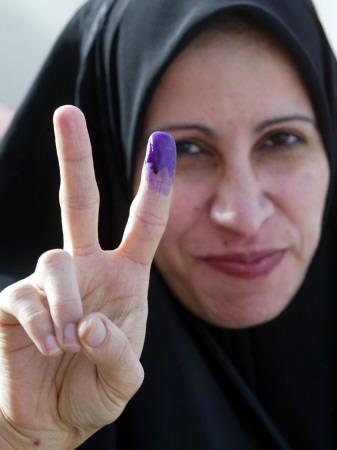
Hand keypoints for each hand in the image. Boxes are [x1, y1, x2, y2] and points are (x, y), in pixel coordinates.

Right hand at [0, 106, 175, 448]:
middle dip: (75, 157)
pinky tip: (50, 346)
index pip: (143, 224)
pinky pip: (27, 296)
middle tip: (67, 112)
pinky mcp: (15, 301)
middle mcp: (88, 267)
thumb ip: (118, 353)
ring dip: (66, 300)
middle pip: (79, 201)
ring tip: (70, 341)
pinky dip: (42, 323)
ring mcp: (50, 281)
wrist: (52, 419)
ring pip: (55, 259)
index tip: (161, 143)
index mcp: (125, 276)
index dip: (154, 187)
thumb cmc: (95, 391)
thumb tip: (90, 321)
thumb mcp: (123, 378)